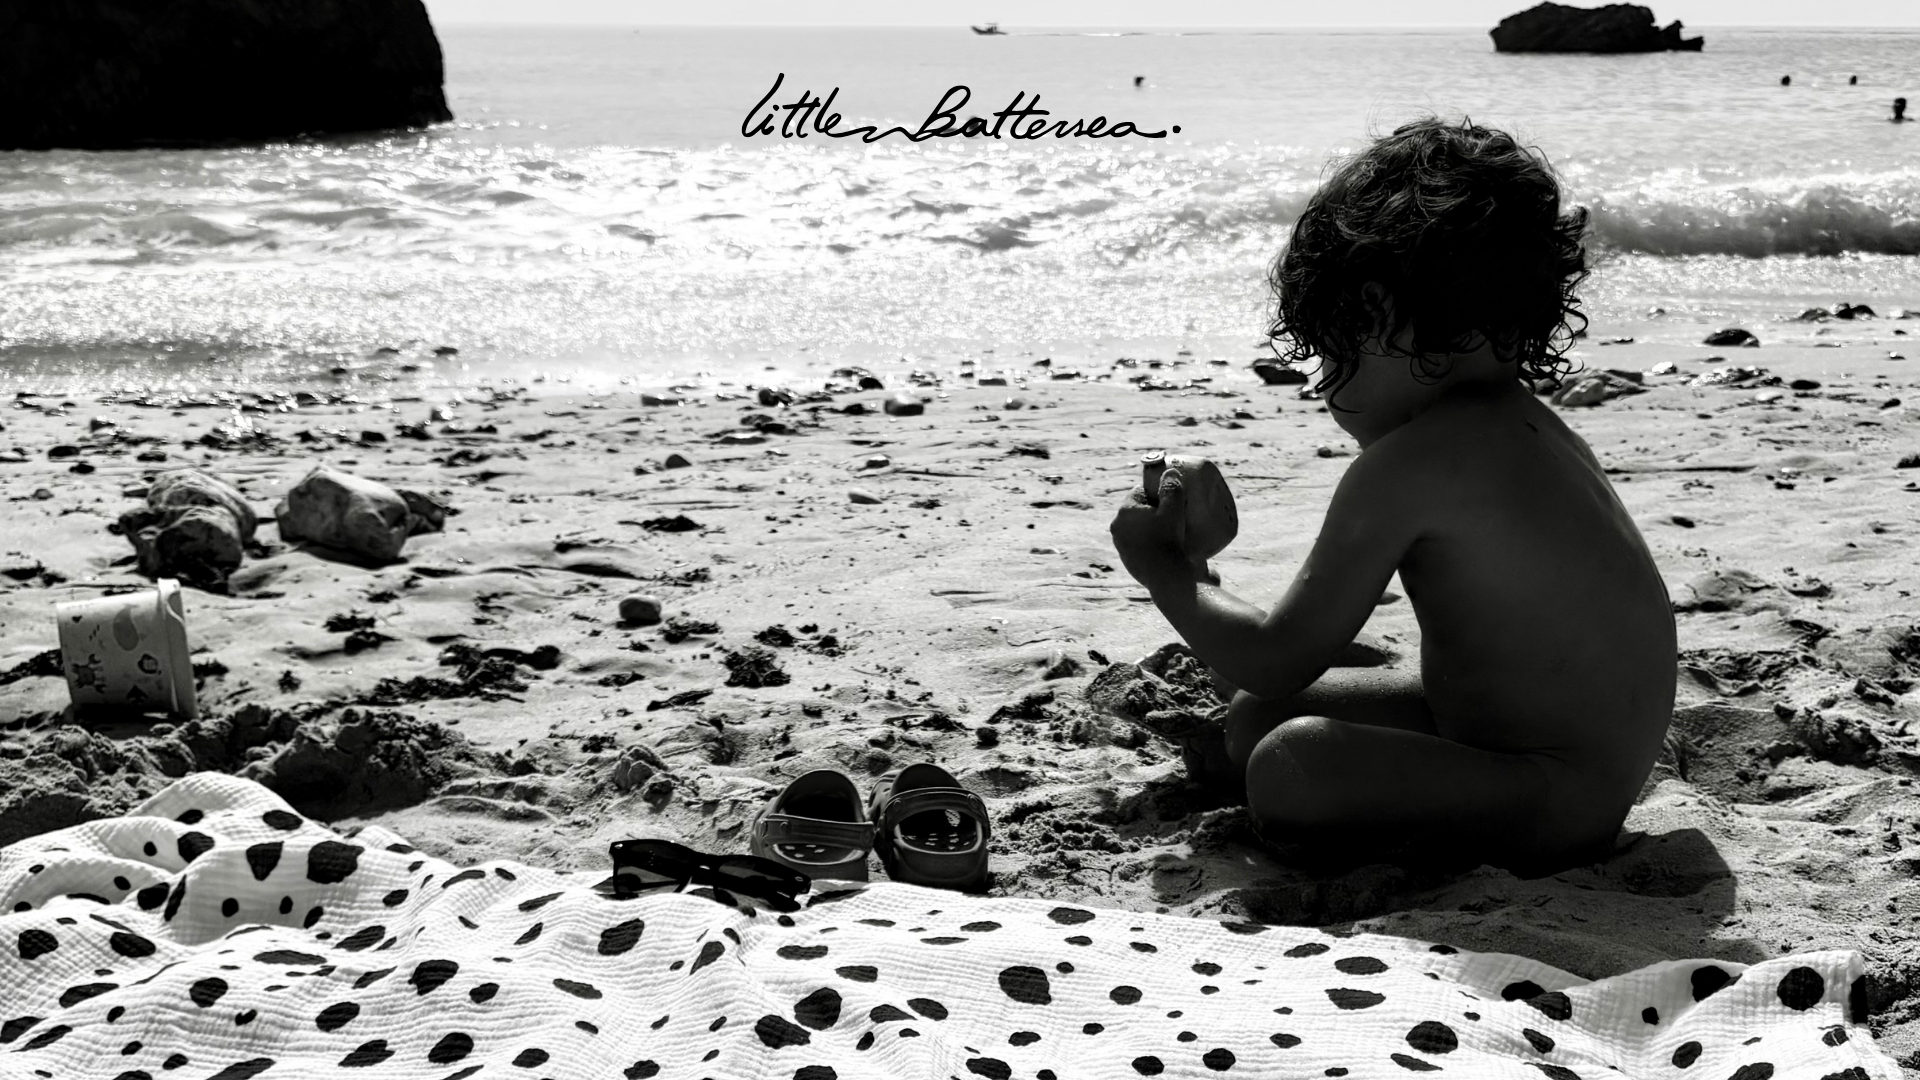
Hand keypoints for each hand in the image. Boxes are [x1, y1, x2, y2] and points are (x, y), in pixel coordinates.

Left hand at [1109, 467, 1191, 588]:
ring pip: (1140, 530)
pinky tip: (1170, 547)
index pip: (1138, 492)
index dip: (1156, 491)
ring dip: (1153, 528)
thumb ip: (1171, 487)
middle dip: (1155, 510)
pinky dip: (1154, 544)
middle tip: (1176, 513)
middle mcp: (1118, 530)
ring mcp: (1122, 548)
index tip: (1172, 496)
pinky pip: (1143, 547)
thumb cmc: (1170, 539)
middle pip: (1138, 512)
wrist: (1168, 579)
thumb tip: (1169, 471)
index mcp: (1124, 513)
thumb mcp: (1174, 508)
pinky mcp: (1130, 564)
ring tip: (1175, 530)